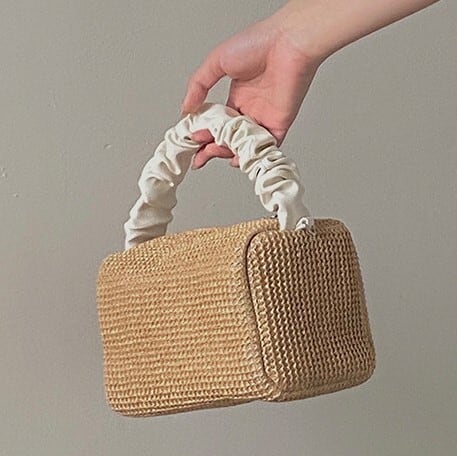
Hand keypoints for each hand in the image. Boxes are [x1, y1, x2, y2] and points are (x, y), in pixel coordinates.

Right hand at [181, 14, 320, 168]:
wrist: (289, 42)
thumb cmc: (258, 43)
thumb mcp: (217, 61)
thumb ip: (198, 85)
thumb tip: (186, 109)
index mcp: (237, 95)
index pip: (218, 123)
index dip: (204, 133)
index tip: (192, 140)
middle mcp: (251, 109)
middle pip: (229, 137)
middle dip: (211, 148)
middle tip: (200, 156)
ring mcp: (264, 118)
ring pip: (244, 144)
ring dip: (227, 152)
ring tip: (214, 151)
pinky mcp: (279, 124)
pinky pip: (265, 146)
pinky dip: (251, 155)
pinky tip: (237, 159)